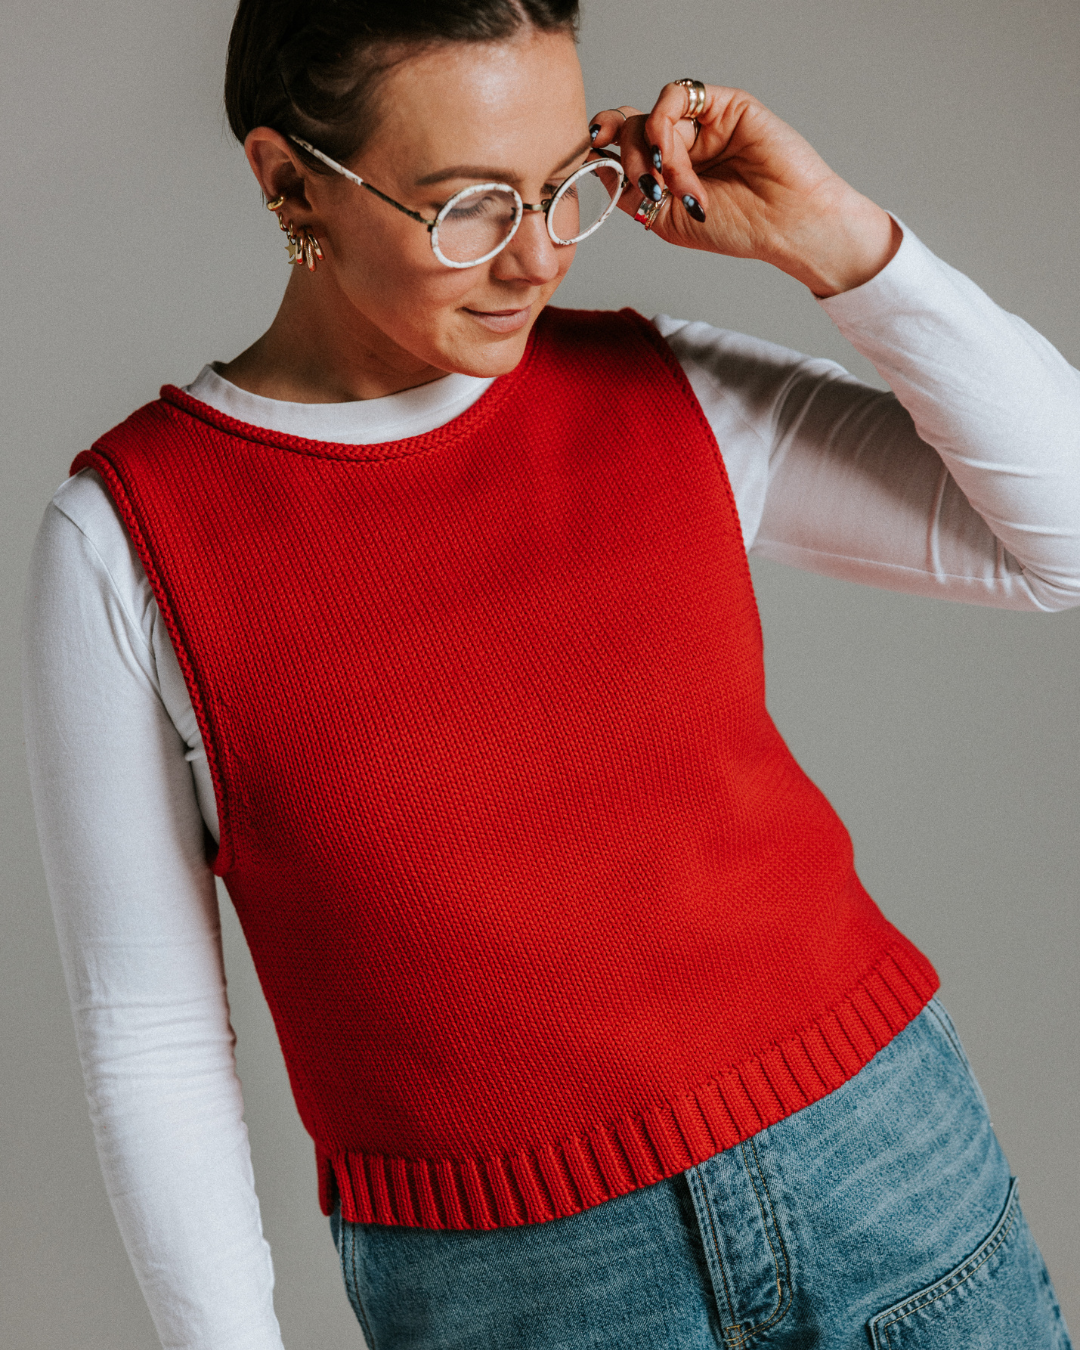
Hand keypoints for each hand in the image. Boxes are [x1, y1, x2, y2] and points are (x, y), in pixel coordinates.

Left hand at [589, 85, 900, 296]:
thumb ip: (631, 190)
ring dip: (651, 155)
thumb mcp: (665, 218)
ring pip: (649, 116)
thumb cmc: (737, 228)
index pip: (625, 144)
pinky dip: (665, 132)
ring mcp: (703, 122)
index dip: (603, 143)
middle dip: (627, 159)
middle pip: (630, 128)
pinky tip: (677, 163)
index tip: (593, 152)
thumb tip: (599, 165)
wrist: (784, 224)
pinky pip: (674, 97)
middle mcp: (684, 142)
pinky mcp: (723, 104)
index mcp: (670, 169)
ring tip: (677, 187)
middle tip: (650, 187)